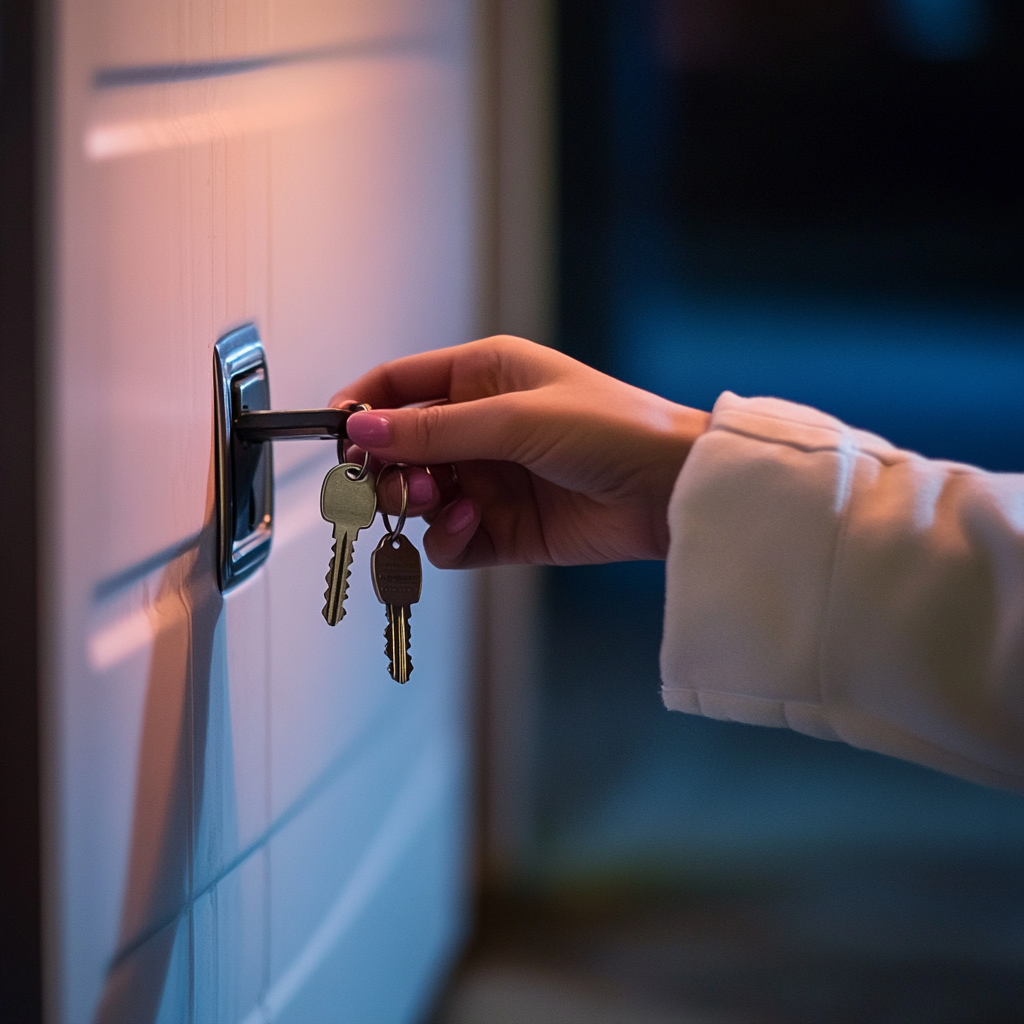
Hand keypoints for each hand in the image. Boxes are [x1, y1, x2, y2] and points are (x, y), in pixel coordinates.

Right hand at [330, 336, 709, 568]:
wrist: (672, 490)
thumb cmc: (614, 430)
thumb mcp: (515, 418)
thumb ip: (433, 429)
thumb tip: (361, 428)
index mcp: (484, 376)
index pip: (399, 383)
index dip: (362, 408)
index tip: (335, 436)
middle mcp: (481, 426)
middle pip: (400, 449)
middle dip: (387, 468)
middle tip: (385, 484)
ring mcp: (490, 480)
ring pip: (419, 498)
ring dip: (415, 504)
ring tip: (440, 500)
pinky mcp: (503, 529)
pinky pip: (449, 540)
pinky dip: (447, 539)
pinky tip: (470, 526)